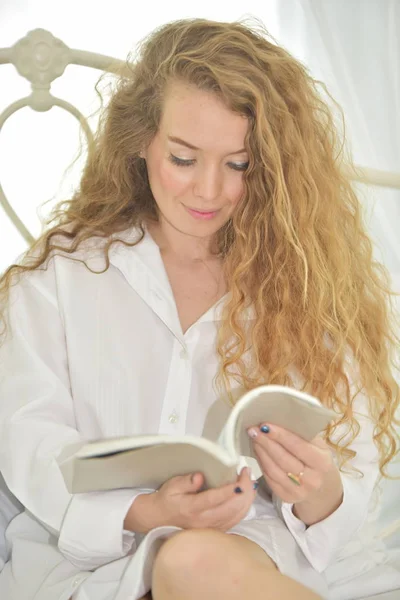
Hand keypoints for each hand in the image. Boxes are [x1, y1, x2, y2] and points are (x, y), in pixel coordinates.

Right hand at [125, 467, 256, 533]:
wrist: (159, 519)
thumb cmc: (167, 499)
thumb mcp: (172, 486)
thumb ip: (186, 481)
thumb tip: (200, 476)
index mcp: (192, 508)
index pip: (216, 499)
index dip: (232, 489)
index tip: (241, 476)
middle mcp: (204, 520)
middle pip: (232, 508)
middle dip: (245, 490)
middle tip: (247, 473)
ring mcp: (212, 528)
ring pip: (237, 515)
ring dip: (247, 498)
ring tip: (250, 482)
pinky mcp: (216, 530)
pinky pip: (236, 520)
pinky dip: (244, 507)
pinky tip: (246, 496)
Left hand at [247, 423, 342, 523]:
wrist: (321, 485)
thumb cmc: (315, 457)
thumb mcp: (318, 445)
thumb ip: (303, 433)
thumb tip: (278, 418)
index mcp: (322, 462)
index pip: (299, 446)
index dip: (280, 435)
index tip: (265, 424)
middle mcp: (312, 480)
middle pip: (283, 459)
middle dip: (266, 442)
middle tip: (253, 429)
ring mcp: (299, 491)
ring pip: (274, 469)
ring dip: (260, 452)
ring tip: (253, 438)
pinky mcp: (287, 497)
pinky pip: (270, 479)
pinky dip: (261, 463)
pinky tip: (257, 451)